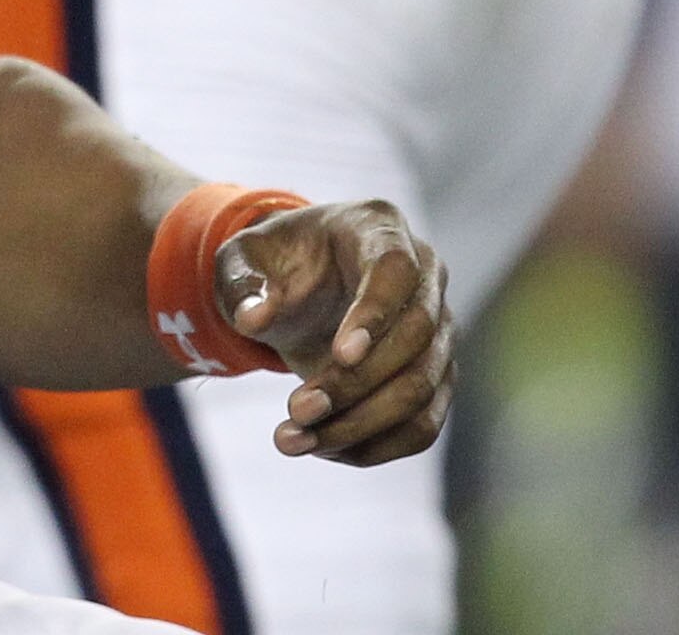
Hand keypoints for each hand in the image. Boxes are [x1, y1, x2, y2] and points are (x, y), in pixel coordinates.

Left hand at [217, 201, 453, 466]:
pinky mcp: (436, 375)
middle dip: (354, 383)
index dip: (375, 313)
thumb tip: (254, 319)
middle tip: (294, 410)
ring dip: (360, 426)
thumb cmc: (273, 264)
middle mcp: (425, 274)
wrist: (298, 287)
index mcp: (379, 229)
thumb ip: (242, 284)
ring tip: (294, 440)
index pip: (396, 269)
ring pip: (422, 389)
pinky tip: (323, 449)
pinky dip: (374, 447)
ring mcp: (438, 328)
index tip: (340, 355)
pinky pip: (422, 425)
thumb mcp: (241, 261)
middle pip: (414, 336)